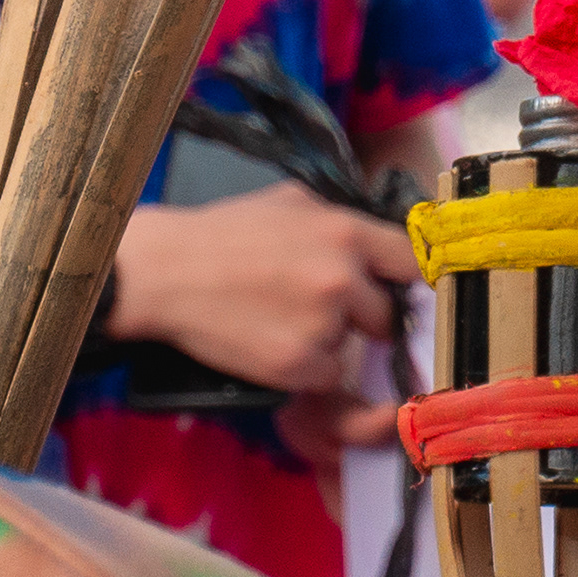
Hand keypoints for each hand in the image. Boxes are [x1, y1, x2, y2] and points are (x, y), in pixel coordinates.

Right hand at [110, 184, 415, 393]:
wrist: (165, 274)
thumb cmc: (225, 233)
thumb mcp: (293, 201)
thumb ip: (342, 217)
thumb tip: (379, 232)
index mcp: (348, 232)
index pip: (413, 262)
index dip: (407, 280)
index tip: (400, 290)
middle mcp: (344, 278)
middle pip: (387, 314)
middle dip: (364, 317)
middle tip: (322, 310)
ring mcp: (323, 324)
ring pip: (350, 346)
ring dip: (328, 342)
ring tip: (281, 321)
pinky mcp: (297, 364)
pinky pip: (324, 375)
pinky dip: (305, 369)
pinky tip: (271, 345)